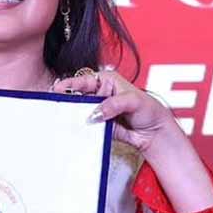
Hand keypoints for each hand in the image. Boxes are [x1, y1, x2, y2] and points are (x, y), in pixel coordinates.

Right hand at [53, 69, 180, 153]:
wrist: (155, 132)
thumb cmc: (149, 110)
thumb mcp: (133, 101)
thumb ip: (113, 104)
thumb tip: (94, 114)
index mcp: (106, 80)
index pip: (84, 80)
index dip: (70, 84)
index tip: (58, 88)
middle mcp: (100, 93)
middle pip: (78, 95)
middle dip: (67, 100)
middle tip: (57, 106)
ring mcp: (98, 110)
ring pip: (80, 111)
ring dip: (72, 115)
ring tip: (61, 119)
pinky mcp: (99, 125)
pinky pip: (86, 126)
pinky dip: (80, 128)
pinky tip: (72, 130)